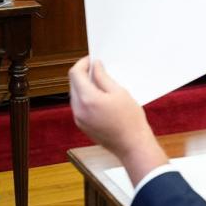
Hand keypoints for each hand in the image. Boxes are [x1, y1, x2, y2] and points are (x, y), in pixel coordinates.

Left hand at [68, 57, 167, 183]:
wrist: (132, 145)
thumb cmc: (130, 120)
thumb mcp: (119, 92)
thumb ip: (103, 77)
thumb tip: (95, 66)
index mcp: (87, 99)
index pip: (75, 73)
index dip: (83, 63)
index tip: (92, 60)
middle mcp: (79, 109)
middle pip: (73, 84)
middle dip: (83, 74)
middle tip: (98, 69)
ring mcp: (79, 119)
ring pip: (75, 95)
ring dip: (84, 86)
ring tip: (101, 83)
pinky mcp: (82, 125)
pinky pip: (79, 106)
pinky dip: (86, 98)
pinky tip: (100, 98)